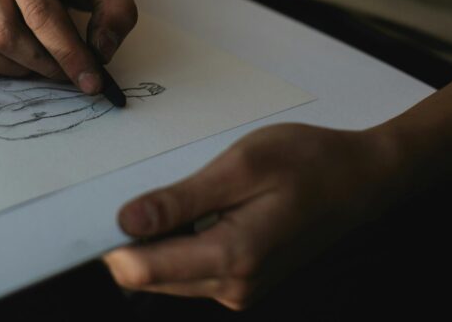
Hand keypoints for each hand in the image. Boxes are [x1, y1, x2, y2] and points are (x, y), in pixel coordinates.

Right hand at [0, 0, 137, 92]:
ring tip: (42, 61)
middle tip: (70, 72)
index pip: (39, 11)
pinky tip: (7, 58)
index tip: (92, 82)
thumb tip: (99, 53)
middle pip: (4, 34)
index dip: (67, 53)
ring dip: (13, 68)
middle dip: (42, 64)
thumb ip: (117, 12)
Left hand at [103, 124, 401, 309]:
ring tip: (173, 191)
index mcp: (231, 258)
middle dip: (128, 238)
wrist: (363, 179)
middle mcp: (232, 287)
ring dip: (154, 238)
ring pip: (165, 272)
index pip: (139, 270)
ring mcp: (239, 288)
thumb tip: (124, 224)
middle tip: (130, 186)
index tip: (88, 209)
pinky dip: (176, 239)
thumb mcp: (241, 167)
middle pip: (146, 274)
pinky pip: (189, 267)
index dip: (107, 242)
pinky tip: (191, 205)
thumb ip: (181, 199)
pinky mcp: (242, 280)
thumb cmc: (308, 162)